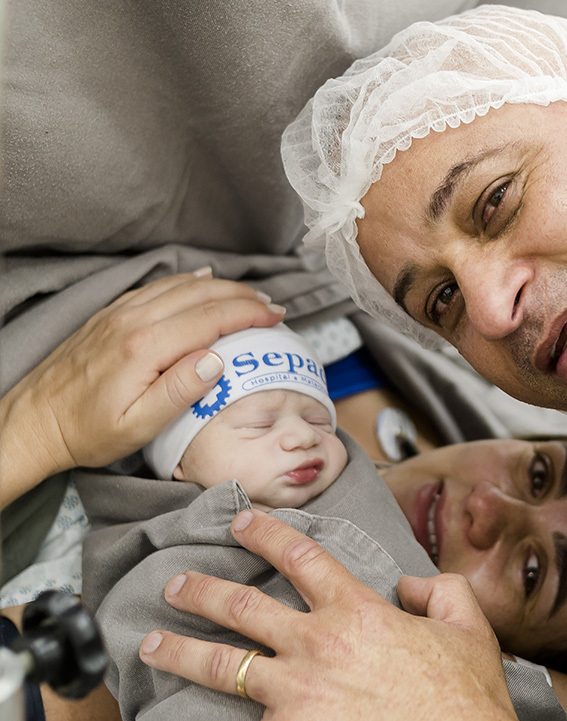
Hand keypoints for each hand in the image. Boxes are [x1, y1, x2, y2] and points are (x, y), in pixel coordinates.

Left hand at [0, 269, 283, 507]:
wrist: (34, 423)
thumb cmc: (86, 432)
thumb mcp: (137, 426)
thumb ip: (180, 391)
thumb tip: (217, 360)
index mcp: (145, 348)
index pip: (211, 318)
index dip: (249, 314)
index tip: (277, 317)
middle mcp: (133, 322)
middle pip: (201, 294)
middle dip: (243, 296)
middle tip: (273, 307)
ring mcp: (119, 314)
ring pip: (180, 286)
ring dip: (221, 286)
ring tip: (250, 296)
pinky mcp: (109, 316)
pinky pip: (157, 287)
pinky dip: (187, 281)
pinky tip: (202, 281)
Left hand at [138, 510, 517, 720]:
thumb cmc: (463, 699)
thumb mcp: (468, 629)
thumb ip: (440, 592)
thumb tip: (410, 586)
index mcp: (358, 612)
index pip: (301, 557)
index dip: (267, 533)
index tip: (243, 522)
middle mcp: (317, 645)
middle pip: (242, 606)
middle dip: (202, 591)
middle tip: (178, 585)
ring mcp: (295, 693)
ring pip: (220, 664)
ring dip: (179, 649)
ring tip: (151, 644)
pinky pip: (242, 718)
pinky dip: (213, 713)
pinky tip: (186, 710)